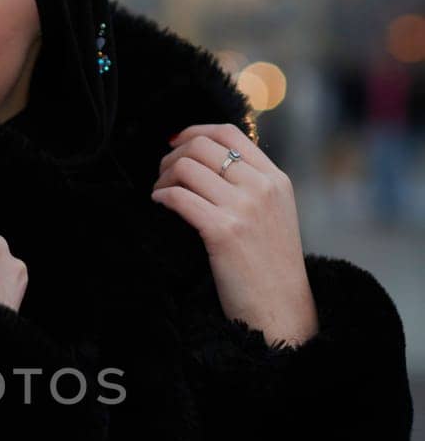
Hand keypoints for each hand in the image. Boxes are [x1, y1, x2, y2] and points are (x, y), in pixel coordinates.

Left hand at [150, 122, 318, 346]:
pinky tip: (159, 204)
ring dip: (163, 177)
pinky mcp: (223, 232)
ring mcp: (244, 208)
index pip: (229, 132)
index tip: (175, 143)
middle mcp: (261, 188)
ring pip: (187, 168)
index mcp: (275, 179)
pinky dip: (162, 197)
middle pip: (203, 146)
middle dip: (173, 156)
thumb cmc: (270, 267)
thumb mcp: (275, 215)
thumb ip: (252, 186)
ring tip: (159, 192)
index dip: (194, 131)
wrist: (280, 308)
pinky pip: (180, 198)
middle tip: (162, 174)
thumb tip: (211, 163)